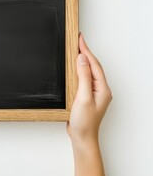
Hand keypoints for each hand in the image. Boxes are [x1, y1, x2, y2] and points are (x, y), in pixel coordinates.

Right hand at [67, 33, 111, 175]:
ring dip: (82, 59)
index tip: (79, 39)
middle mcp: (100, 89)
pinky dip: (78, 69)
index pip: (93, 64)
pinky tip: (74, 67)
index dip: (86, 50)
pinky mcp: (86, 96)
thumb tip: (82, 59)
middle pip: (92, 66)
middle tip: (77, 40)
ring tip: (76, 49)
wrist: (82, 137)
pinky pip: (83, 78)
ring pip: (88, 71)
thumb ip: (83, 77)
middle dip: (85, 52)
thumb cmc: (84, 121)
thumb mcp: (83, 97)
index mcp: (102, 88)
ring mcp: (93, 92)